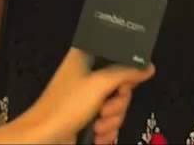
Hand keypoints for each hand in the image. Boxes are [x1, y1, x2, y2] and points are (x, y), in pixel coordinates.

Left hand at [18, 49, 154, 144]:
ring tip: (98, 127)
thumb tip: (148, 67)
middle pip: (121, 85)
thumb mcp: (100, 84)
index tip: (124, 84)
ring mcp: (88, 98)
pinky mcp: (88, 117)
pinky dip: (107, 130)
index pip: (117, 56)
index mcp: (86, 57)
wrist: (44, 139)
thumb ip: (126, 73)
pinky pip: (109, 120)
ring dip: (112, 120)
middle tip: (105, 109)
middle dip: (118, 103)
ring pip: (117, 105)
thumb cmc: (66, 106)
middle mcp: (88, 75)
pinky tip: (97, 136)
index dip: (126, 71)